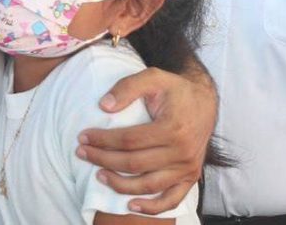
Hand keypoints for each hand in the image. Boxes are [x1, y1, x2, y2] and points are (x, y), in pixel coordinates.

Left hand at [76, 66, 215, 214]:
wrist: (204, 101)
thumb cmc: (174, 89)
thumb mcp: (153, 76)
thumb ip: (127, 87)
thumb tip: (104, 106)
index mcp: (172, 128)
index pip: (129, 140)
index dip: (103, 140)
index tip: (83, 137)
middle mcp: (182, 152)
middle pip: (134, 163)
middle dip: (103, 159)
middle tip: (82, 153)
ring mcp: (187, 168)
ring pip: (148, 185)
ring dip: (120, 184)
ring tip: (98, 175)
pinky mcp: (190, 177)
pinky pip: (171, 199)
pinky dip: (152, 207)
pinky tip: (130, 204)